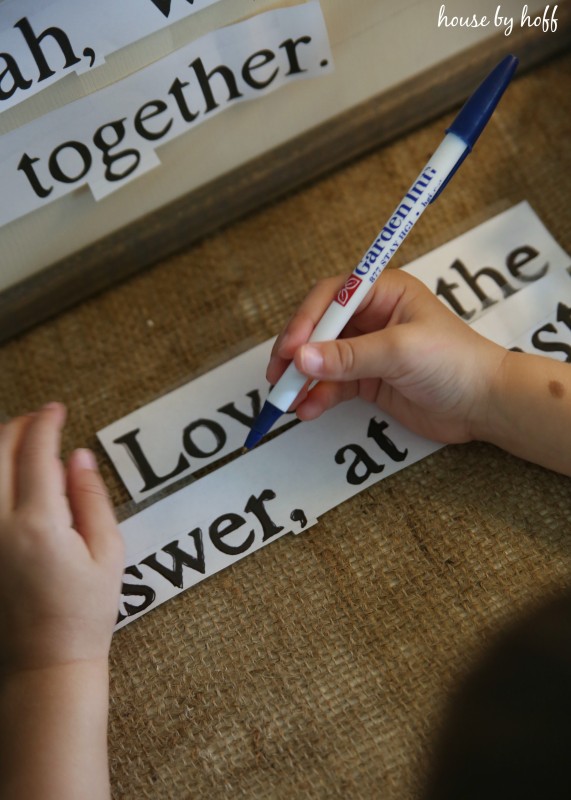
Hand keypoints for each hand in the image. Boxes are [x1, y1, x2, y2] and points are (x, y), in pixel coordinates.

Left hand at [0, 403, 123, 673]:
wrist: (46, 664)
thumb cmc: (83, 614)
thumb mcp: (107, 552)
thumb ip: (92, 498)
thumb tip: (78, 456)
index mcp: (39, 526)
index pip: (36, 454)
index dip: (46, 423)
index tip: (56, 411)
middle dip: (17, 427)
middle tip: (38, 420)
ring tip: (18, 442)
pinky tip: (5, 478)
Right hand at [267, 269, 505, 443]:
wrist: (485, 404)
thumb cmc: (455, 362)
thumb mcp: (400, 352)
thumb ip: (348, 356)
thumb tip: (302, 358)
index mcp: (383, 292)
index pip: (331, 297)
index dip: (306, 320)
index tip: (291, 349)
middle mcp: (372, 317)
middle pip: (319, 328)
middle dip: (296, 351)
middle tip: (278, 374)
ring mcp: (368, 350)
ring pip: (321, 359)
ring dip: (302, 378)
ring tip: (286, 399)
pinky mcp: (368, 380)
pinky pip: (333, 385)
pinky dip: (317, 396)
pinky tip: (307, 409)